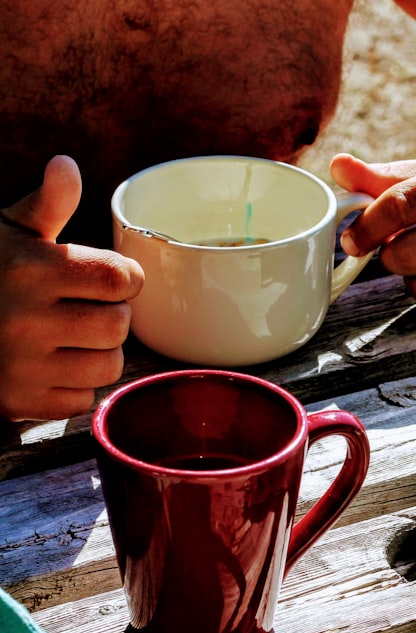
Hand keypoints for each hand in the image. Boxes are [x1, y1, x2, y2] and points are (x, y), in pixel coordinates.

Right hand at [0, 156, 143, 420]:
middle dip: (110, 315)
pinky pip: (84, 398)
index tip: (103, 277)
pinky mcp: (21, 402)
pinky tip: (50, 366)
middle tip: (81, 309)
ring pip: (110, 365)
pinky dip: (74, 386)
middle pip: (120, 324)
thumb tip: (66, 165)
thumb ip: (48, 204)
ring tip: (68, 337)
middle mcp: (26, 317)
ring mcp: (22, 364)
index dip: (122, 277)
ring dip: (98, 353)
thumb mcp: (10, 234)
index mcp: (31, 269)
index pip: (122, 277)